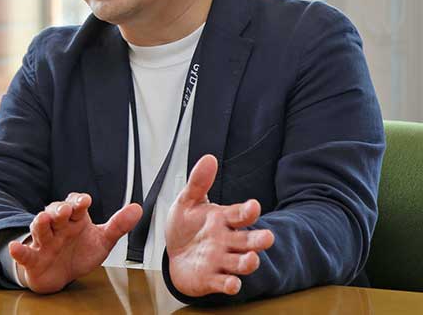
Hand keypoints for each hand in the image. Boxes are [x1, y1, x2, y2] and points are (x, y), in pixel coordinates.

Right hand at [9, 192, 141, 293]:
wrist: (60, 274)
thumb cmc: (79, 252)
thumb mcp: (102, 240)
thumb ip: (118, 225)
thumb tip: (138, 208)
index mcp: (75, 219)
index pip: (75, 204)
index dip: (78, 201)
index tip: (85, 201)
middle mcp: (58, 227)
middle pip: (56, 212)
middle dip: (59, 209)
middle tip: (64, 210)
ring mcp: (44, 241)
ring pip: (40, 228)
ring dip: (40, 222)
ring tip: (42, 219)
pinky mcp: (33, 258)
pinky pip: (25, 253)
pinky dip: (18, 251)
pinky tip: (15, 248)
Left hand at [165, 154, 274, 296]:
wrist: (175, 254)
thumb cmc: (186, 228)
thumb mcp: (187, 202)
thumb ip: (198, 183)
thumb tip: (209, 158)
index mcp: (223, 220)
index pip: (240, 215)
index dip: (247, 211)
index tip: (253, 206)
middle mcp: (226, 241)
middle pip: (247, 241)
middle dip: (258, 240)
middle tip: (268, 237)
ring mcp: (221, 261)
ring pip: (240, 263)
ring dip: (248, 263)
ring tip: (251, 260)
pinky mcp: (212, 279)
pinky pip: (224, 283)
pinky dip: (229, 284)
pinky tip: (233, 283)